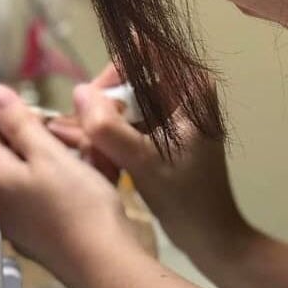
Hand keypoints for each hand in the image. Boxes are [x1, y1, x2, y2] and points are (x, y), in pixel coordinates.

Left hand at [0, 83, 140, 287]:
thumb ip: (19, 122)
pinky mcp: (35, 238)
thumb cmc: (79, 204)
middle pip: (8, 155)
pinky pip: (41, 199)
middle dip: (37, 142)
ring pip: (28, 177)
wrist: (104, 264)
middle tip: (72, 142)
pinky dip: (58, 188)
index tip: (48, 123)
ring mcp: (15, 223)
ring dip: (52, 164)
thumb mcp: (50, 153)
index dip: (16, 119)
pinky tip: (84, 188)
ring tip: (84, 162)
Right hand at [48, 64, 249, 258]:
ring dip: (102, 124)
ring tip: (83, 147)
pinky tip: (93, 154)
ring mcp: (174, 112)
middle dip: (102, 105)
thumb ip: (109, 127)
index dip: (111, 74)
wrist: (210, 236)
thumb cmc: (186, 198)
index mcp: (190, 88)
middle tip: (83, 136)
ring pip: (124, 102)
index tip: (91, 105)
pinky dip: (110, 136)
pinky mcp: (164, 132)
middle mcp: (184, 91)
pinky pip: (129, 122)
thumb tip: (77, 92)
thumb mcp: (142, 162)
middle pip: (128, 78)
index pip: (142, 52)